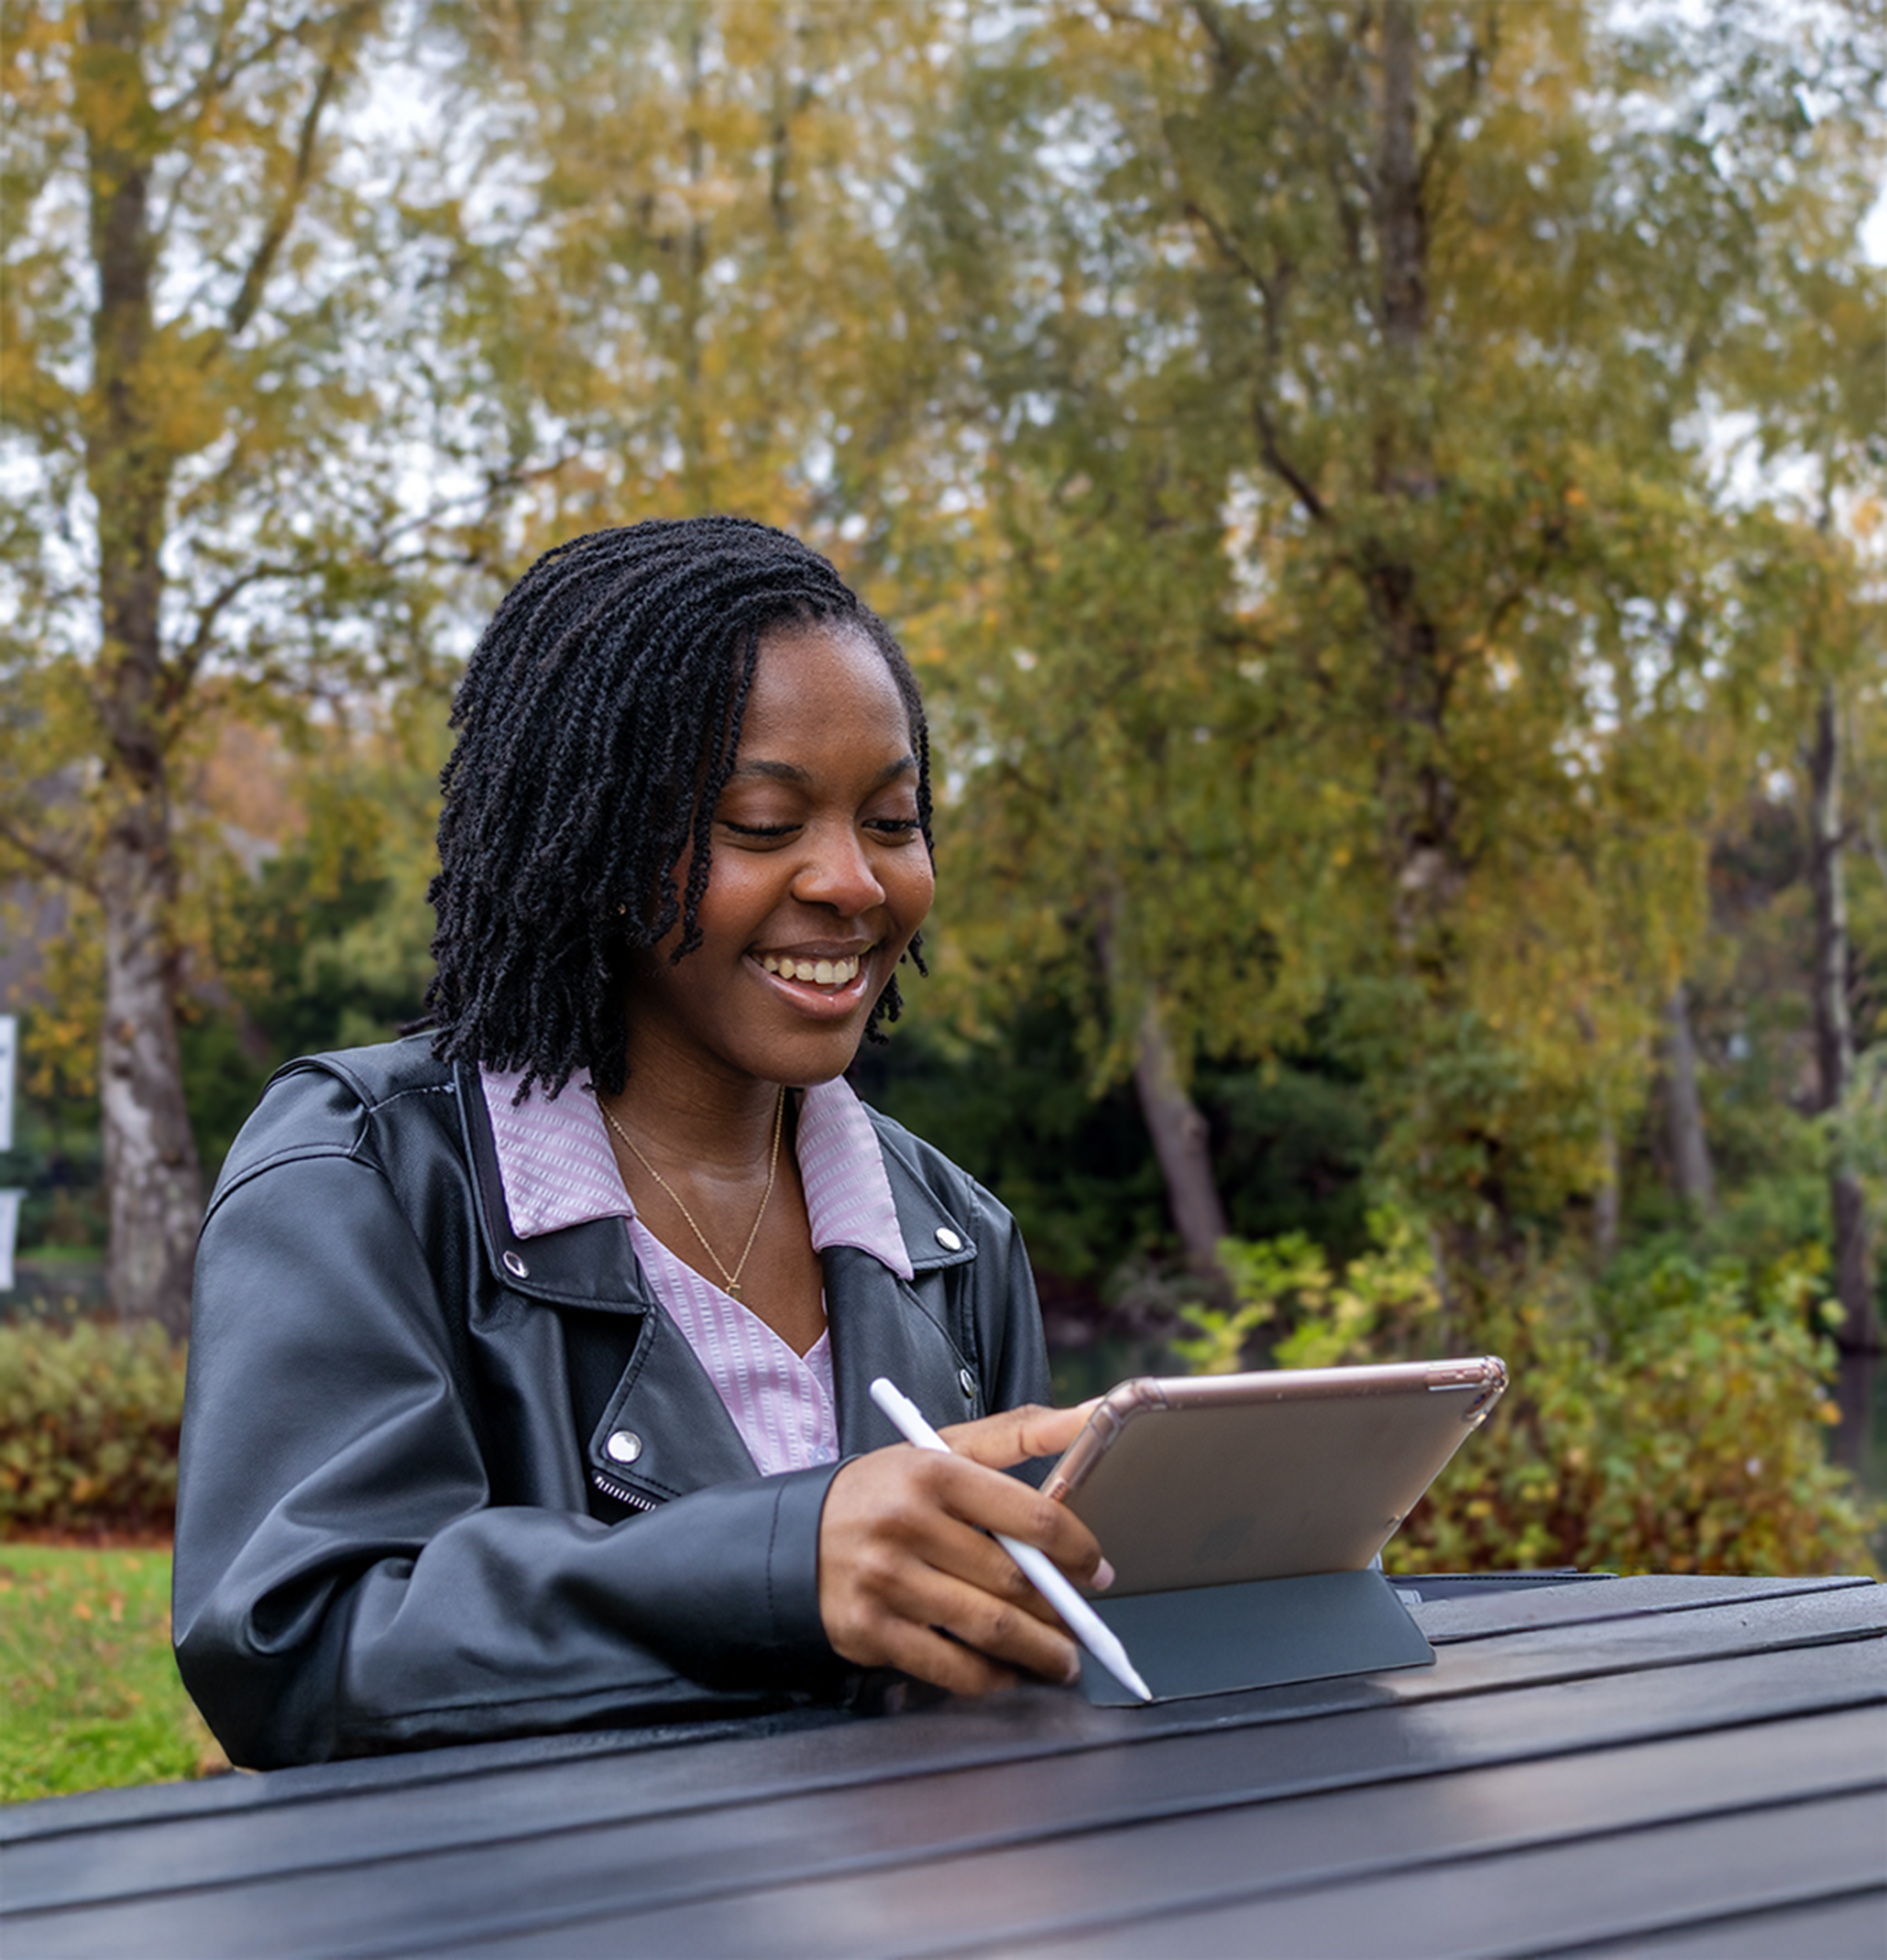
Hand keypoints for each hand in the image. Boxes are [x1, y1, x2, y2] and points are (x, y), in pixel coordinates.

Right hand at [817, 1402, 1108, 1695]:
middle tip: (1083, 1621)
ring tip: (1062, 1658)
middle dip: (1063, 1609)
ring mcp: (886, 1580)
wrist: (795, 1537)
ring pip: (990, 1628)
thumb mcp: (942, 1448)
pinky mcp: (870, 1630)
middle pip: (1015, 1580)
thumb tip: (1095, 1412)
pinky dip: (991, 1679)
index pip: (1033, 1517)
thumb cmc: (886, 1492)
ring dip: (1040, 1652)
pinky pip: (950, 1667)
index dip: (1079, 1550)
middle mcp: (907, 1522)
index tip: (1096, 1569)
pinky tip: (1008, 1674)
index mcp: (934, 1470)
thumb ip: (1020, 1433)